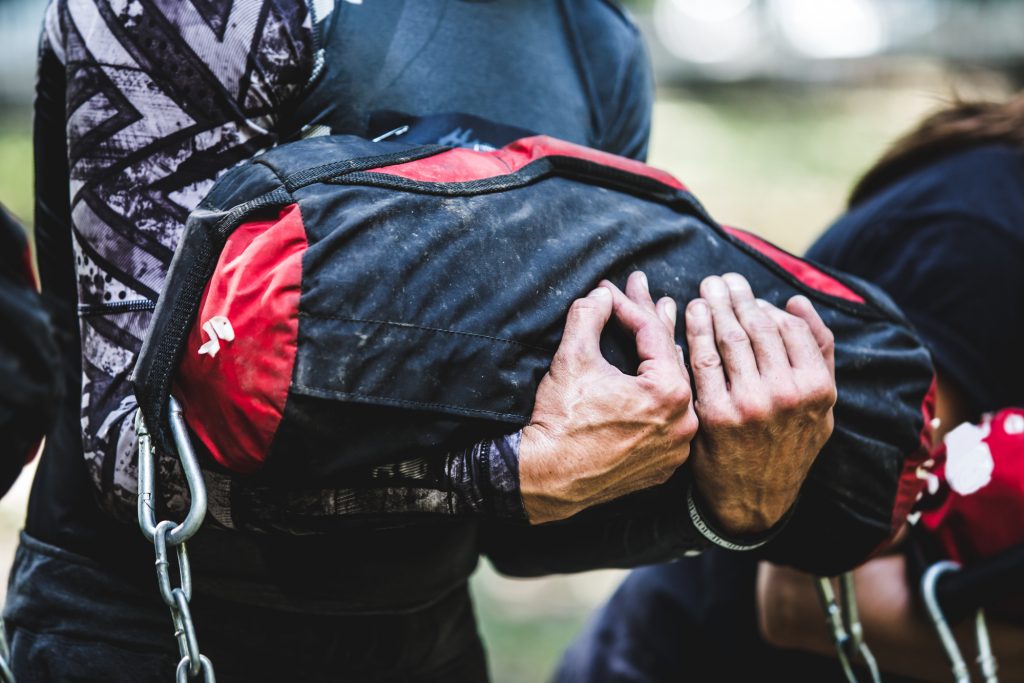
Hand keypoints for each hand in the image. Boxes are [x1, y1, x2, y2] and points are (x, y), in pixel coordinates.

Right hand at [519, 272, 698, 523]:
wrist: (547, 479)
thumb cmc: (561, 421)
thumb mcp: (573, 358)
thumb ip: (589, 315)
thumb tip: (601, 294)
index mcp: (669, 393)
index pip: (652, 334)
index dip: (628, 305)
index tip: (610, 288)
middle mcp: (684, 422)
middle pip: (667, 358)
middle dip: (648, 321)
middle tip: (640, 289)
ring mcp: (676, 447)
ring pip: (672, 388)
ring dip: (659, 356)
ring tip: (657, 325)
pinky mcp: (663, 465)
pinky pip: (668, 419)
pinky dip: (658, 396)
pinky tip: (652, 379)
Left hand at [685, 273, 835, 535]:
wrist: (756, 502)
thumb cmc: (789, 447)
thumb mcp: (821, 408)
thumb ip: (819, 354)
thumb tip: (797, 302)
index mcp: (817, 388)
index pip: (790, 327)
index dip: (767, 306)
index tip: (750, 294)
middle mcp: (788, 394)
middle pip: (758, 327)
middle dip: (737, 297)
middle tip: (722, 280)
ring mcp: (751, 404)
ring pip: (730, 338)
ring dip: (715, 306)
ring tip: (707, 290)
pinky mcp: (717, 414)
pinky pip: (703, 360)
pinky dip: (696, 331)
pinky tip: (691, 315)